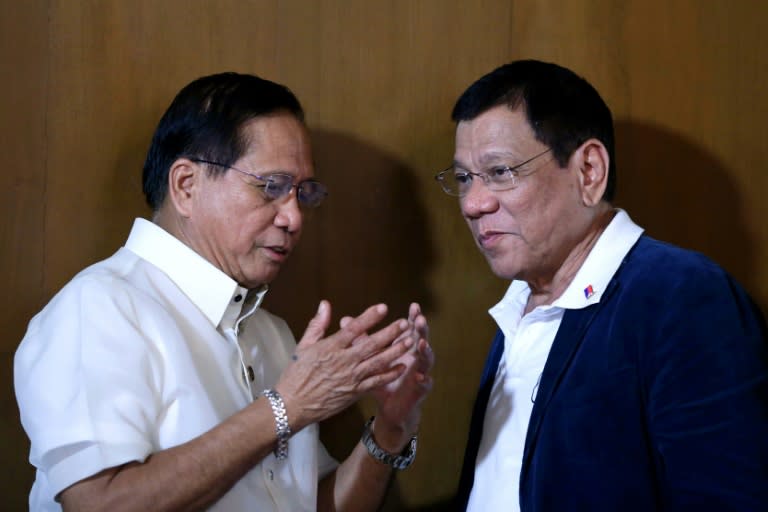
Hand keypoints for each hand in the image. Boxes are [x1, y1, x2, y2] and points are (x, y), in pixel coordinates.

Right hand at [275, 301, 413, 430]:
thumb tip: (325, 304)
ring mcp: (351, 378)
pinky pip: (376, 382)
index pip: (354, 328)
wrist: (293, 405)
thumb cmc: (296, 375)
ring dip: (395, 351)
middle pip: (371, 344)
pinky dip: (390, 375)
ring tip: (409, 341)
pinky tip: (402, 367)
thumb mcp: (303, 346)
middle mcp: (343, 362)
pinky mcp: (354, 392)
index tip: (383, 308)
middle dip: (390, 333)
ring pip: (378, 362)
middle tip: (404, 323)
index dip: (370, 317)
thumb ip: (317, 324)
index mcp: (330, 348)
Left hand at [362, 303, 433, 451]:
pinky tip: (421, 376)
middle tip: (420, 319)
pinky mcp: (420, 390)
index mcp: (404, 347)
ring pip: (426, 359)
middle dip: (422, 329)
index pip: (411, 329)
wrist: (392, 407)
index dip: (413, 317)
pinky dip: (424, 379)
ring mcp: (420, 373)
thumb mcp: (369, 358)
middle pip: (421, 339)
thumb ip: (360, 339)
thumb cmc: (381, 379)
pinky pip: (425, 384)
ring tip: (421, 343)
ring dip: (425, 351)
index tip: (413, 306)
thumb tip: (344, 320)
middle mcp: (415, 358)